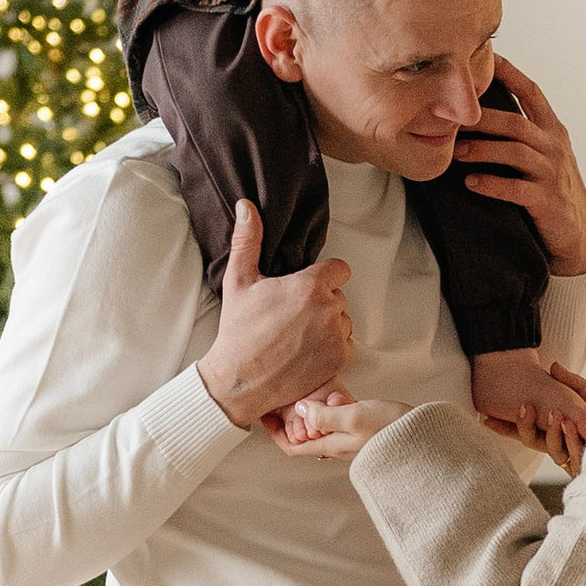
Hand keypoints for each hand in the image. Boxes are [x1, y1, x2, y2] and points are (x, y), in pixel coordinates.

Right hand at [199, 203, 353, 430]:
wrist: (240, 379)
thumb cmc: (238, 330)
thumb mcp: (238, 280)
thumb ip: (247, 239)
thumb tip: (246, 206)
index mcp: (310, 285)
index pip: (340, 269)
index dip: (324, 276)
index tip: (306, 287)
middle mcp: (329, 309)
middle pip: (339, 295)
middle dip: (322, 301)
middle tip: (293, 314)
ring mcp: (337, 337)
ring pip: (343, 320)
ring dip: (328, 324)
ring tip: (298, 333)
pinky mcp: (339, 360)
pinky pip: (346, 344)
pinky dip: (332, 347)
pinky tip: (306, 350)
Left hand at [272, 387, 410, 461]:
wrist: (424, 439)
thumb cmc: (391, 429)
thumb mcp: (352, 416)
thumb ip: (324, 413)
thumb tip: (300, 410)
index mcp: (330, 446)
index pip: (292, 446)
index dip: (275, 433)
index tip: (265, 414)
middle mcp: (338, 447)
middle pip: (305, 436)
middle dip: (297, 417)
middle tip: (297, 395)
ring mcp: (351, 442)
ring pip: (323, 427)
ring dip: (317, 410)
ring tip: (322, 393)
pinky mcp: (365, 434)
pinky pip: (340, 423)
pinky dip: (334, 409)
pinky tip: (342, 397)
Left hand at [454, 56, 585, 277]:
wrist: (575, 236)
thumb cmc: (551, 191)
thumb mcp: (542, 155)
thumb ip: (522, 133)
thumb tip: (479, 111)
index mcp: (552, 131)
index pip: (531, 92)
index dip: (510, 73)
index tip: (486, 57)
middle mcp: (554, 147)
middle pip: (516, 122)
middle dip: (482, 118)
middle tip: (451, 118)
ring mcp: (552, 173)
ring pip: (515, 152)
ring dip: (482, 150)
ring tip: (455, 152)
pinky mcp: (547, 200)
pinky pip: (517, 188)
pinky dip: (492, 184)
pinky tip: (471, 183)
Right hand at [469, 348, 585, 473]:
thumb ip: (569, 381)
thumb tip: (552, 366)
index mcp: (554, 431)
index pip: (525, 431)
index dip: (506, 427)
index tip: (487, 418)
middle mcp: (560, 445)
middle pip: (532, 441)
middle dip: (526, 425)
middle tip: (525, 405)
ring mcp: (573, 457)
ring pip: (553, 450)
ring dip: (551, 431)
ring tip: (554, 414)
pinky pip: (573, 456)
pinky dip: (569, 439)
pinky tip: (569, 425)